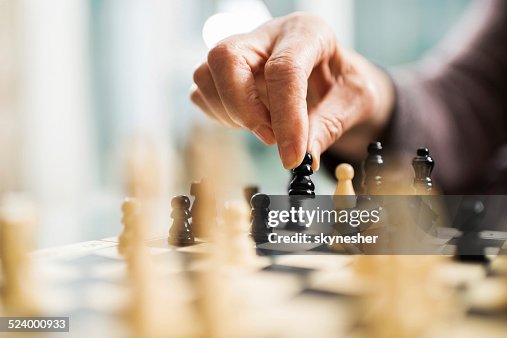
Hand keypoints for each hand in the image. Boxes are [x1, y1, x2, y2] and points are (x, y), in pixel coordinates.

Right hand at [191, 13, 393, 168]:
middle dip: (243, 108)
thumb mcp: (355, 101)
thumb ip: (329, 126)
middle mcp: (267, 35)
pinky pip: (202, 94)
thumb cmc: (344, 83)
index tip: (292, 155)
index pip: (284, 69)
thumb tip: (304, 157)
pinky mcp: (223, 72)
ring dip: (231, 114)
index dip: (286, 117)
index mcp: (306, 32)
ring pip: (206, 75)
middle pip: (226, 58)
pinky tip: (251, 121)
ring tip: (266, 127)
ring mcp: (240, 52)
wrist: (333, 77)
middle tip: (270, 139)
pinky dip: (222, 116)